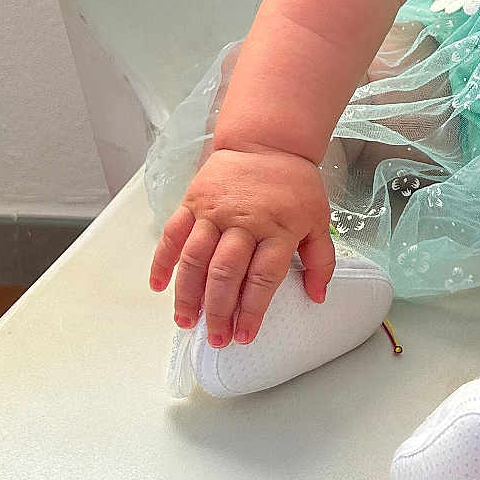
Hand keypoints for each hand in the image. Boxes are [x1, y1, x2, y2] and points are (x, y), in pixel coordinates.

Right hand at [148, 146, 335, 348]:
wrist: (268, 141)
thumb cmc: (294, 184)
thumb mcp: (319, 218)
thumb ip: (321, 259)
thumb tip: (318, 296)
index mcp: (279, 228)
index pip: (263, 277)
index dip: (252, 310)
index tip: (245, 335)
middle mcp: (245, 222)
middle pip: (226, 272)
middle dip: (219, 311)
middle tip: (215, 338)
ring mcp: (215, 212)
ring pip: (196, 258)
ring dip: (188, 294)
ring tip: (186, 322)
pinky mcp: (194, 202)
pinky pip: (173, 234)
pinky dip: (162, 260)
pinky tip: (158, 286)